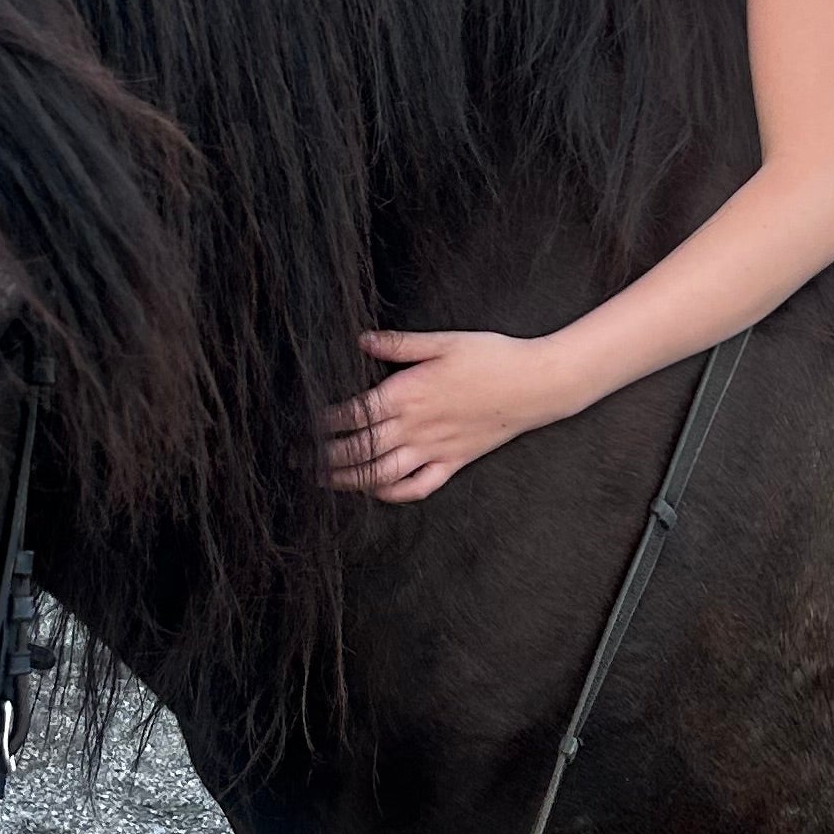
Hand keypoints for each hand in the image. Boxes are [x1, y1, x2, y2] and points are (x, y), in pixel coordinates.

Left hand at [321, 329, 565, 502]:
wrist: (536, 384)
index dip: (322, 423)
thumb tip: (361, 339)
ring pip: (381, 473)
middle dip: (323, 455)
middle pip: (358, 447)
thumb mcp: (443, 341)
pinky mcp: (453, 462)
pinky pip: (418, 487)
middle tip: (297, 458)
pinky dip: (392, 494)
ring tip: (323, 481)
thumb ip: (399, 344)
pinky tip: (374, 491)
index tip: (301, 425)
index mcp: (408, 393)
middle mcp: (416, 426)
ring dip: (348, 480)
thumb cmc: (491, 357)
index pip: (353, 413)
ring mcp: (434, 449)